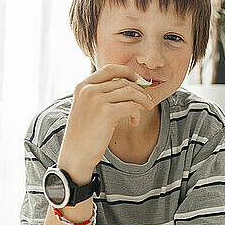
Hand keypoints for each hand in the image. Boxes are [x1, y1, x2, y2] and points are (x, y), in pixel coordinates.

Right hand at [57, 64, 153, 183]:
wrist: (75, 155)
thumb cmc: (85, 134)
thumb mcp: (89, 107)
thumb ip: (102, 94)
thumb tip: (130, 85)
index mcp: (83, 85)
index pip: (110, 69)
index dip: (128, 72)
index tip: (139, 81)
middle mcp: (88, 89)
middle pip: (123, 81)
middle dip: (139, 90)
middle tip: (148, 100)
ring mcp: (96, 100)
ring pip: (130, 92)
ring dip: (142, 100)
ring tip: (147, 108)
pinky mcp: (106, 112)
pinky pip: (131, 106)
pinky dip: (136, 113)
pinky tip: (134, 122)